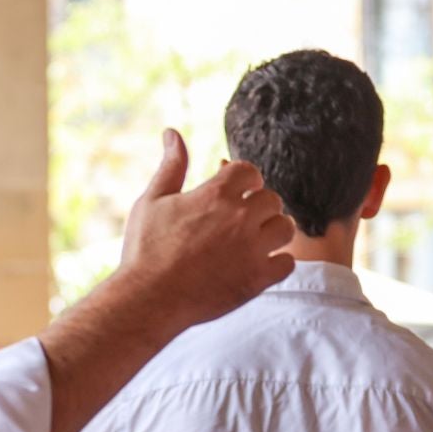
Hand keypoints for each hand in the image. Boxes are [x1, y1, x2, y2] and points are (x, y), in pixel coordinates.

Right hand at [116, 130, 294, 325]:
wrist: (148, 299)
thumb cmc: (145, 250)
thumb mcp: (152, 201)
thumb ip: (171, 166)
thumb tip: (172, 132)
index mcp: (216, 193)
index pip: (250, 172)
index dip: (243, 182)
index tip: (234, 196)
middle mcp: (240, 217)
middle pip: (271, 199)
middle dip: (258, 208)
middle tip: (239, 223)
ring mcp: (252, 249)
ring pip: (285, 228)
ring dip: (271, 232)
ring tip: (251, 242)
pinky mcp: (257, 279)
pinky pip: (287, 263)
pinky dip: (275, 263)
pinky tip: (254, 266)